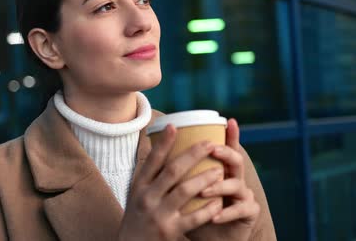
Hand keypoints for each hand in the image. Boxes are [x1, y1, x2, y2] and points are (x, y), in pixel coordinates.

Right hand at [118, 124, 222, 240]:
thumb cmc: (138, 217)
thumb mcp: (136, 194)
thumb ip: (150, 176)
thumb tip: (161, 146)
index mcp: (139, 186)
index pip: (152, 160)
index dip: (164, 143)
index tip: (175, 126)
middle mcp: (147, 198)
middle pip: (172, 171)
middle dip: (193, 155)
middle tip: (210, 144)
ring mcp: (158, 215)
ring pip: (185, 191)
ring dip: (205, 178)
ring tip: (219, 170)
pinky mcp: (170, 231)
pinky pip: (194, 217)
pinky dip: (208, 208)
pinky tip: (219, 202)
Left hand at [186, 118, 260, 240]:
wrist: (209, 240)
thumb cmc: (194, 213)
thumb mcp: (183, 192)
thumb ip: (175, 173)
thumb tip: (150, 151)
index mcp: (222, 169)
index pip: (226, 148)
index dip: (230, 135)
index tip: (229, 120)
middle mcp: (235, 178)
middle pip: (236, 160)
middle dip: (225, 152)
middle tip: (212, 149)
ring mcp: (244, 195)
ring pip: (237, 184)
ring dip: (218, 187)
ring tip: (203, 191)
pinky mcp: (249, 213)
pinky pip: (240, 210)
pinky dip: (226, 213)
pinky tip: (215, 216)